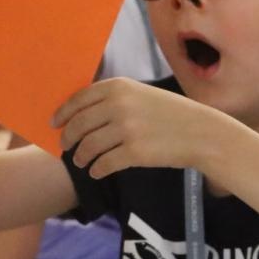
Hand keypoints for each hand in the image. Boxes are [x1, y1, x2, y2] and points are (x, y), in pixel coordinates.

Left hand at [54, 78, 222, 176]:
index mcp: (119, 87)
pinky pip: (104, 163)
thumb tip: (82, 114)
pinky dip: (97, 169)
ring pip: (89, 146)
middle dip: (69, 138)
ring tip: (81, 162)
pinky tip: (97, 172)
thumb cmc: (174, 115)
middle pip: (79, 124)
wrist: (203, 134)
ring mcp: (126, 129)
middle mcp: (119, 106)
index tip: (55, 124)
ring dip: (81, 156)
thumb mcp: (143, 95)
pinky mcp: (134, 152)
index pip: (78, 100)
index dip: (63, 113)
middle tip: (66, 147)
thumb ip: (116, 99)